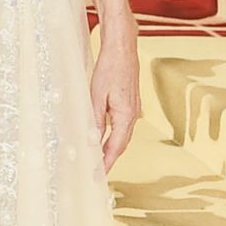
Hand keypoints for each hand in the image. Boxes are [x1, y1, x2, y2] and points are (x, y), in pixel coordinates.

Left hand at [90, 29, 139, 171]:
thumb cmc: (109, 69)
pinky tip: (104, 138)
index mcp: (126, 116)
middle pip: (121, 145)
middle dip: (109, 160)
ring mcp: (133, 109)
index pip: (115, 148)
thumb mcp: (96, 96)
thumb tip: (92, 142)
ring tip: (98, 161)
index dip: (105, 164)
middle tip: (96, 174)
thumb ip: (95, 121)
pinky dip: (113, 137)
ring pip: (122, 136)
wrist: (122, 48)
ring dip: (111, 149)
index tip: (97, 177)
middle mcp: (133, 115)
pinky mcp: (130, 102)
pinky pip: (122, 126)